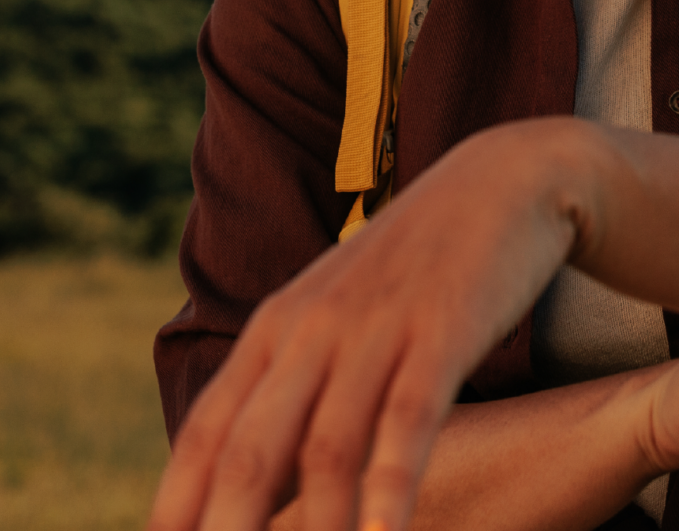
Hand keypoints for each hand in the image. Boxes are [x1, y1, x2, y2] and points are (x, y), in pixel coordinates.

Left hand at [147, 123, 584, 530]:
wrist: (501, 182)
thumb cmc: (415, 270)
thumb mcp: (337, 319)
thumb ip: (293, 383)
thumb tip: (251, 468)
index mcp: (274, 329)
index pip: (207, 430)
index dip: (177, 500)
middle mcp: (310, 330)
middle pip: (250, 448)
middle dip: (224, 527)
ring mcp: (374, 330)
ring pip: (325, 446)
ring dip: (316, 527)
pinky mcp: (441, 332)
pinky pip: (410, 419)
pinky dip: (392, 484)